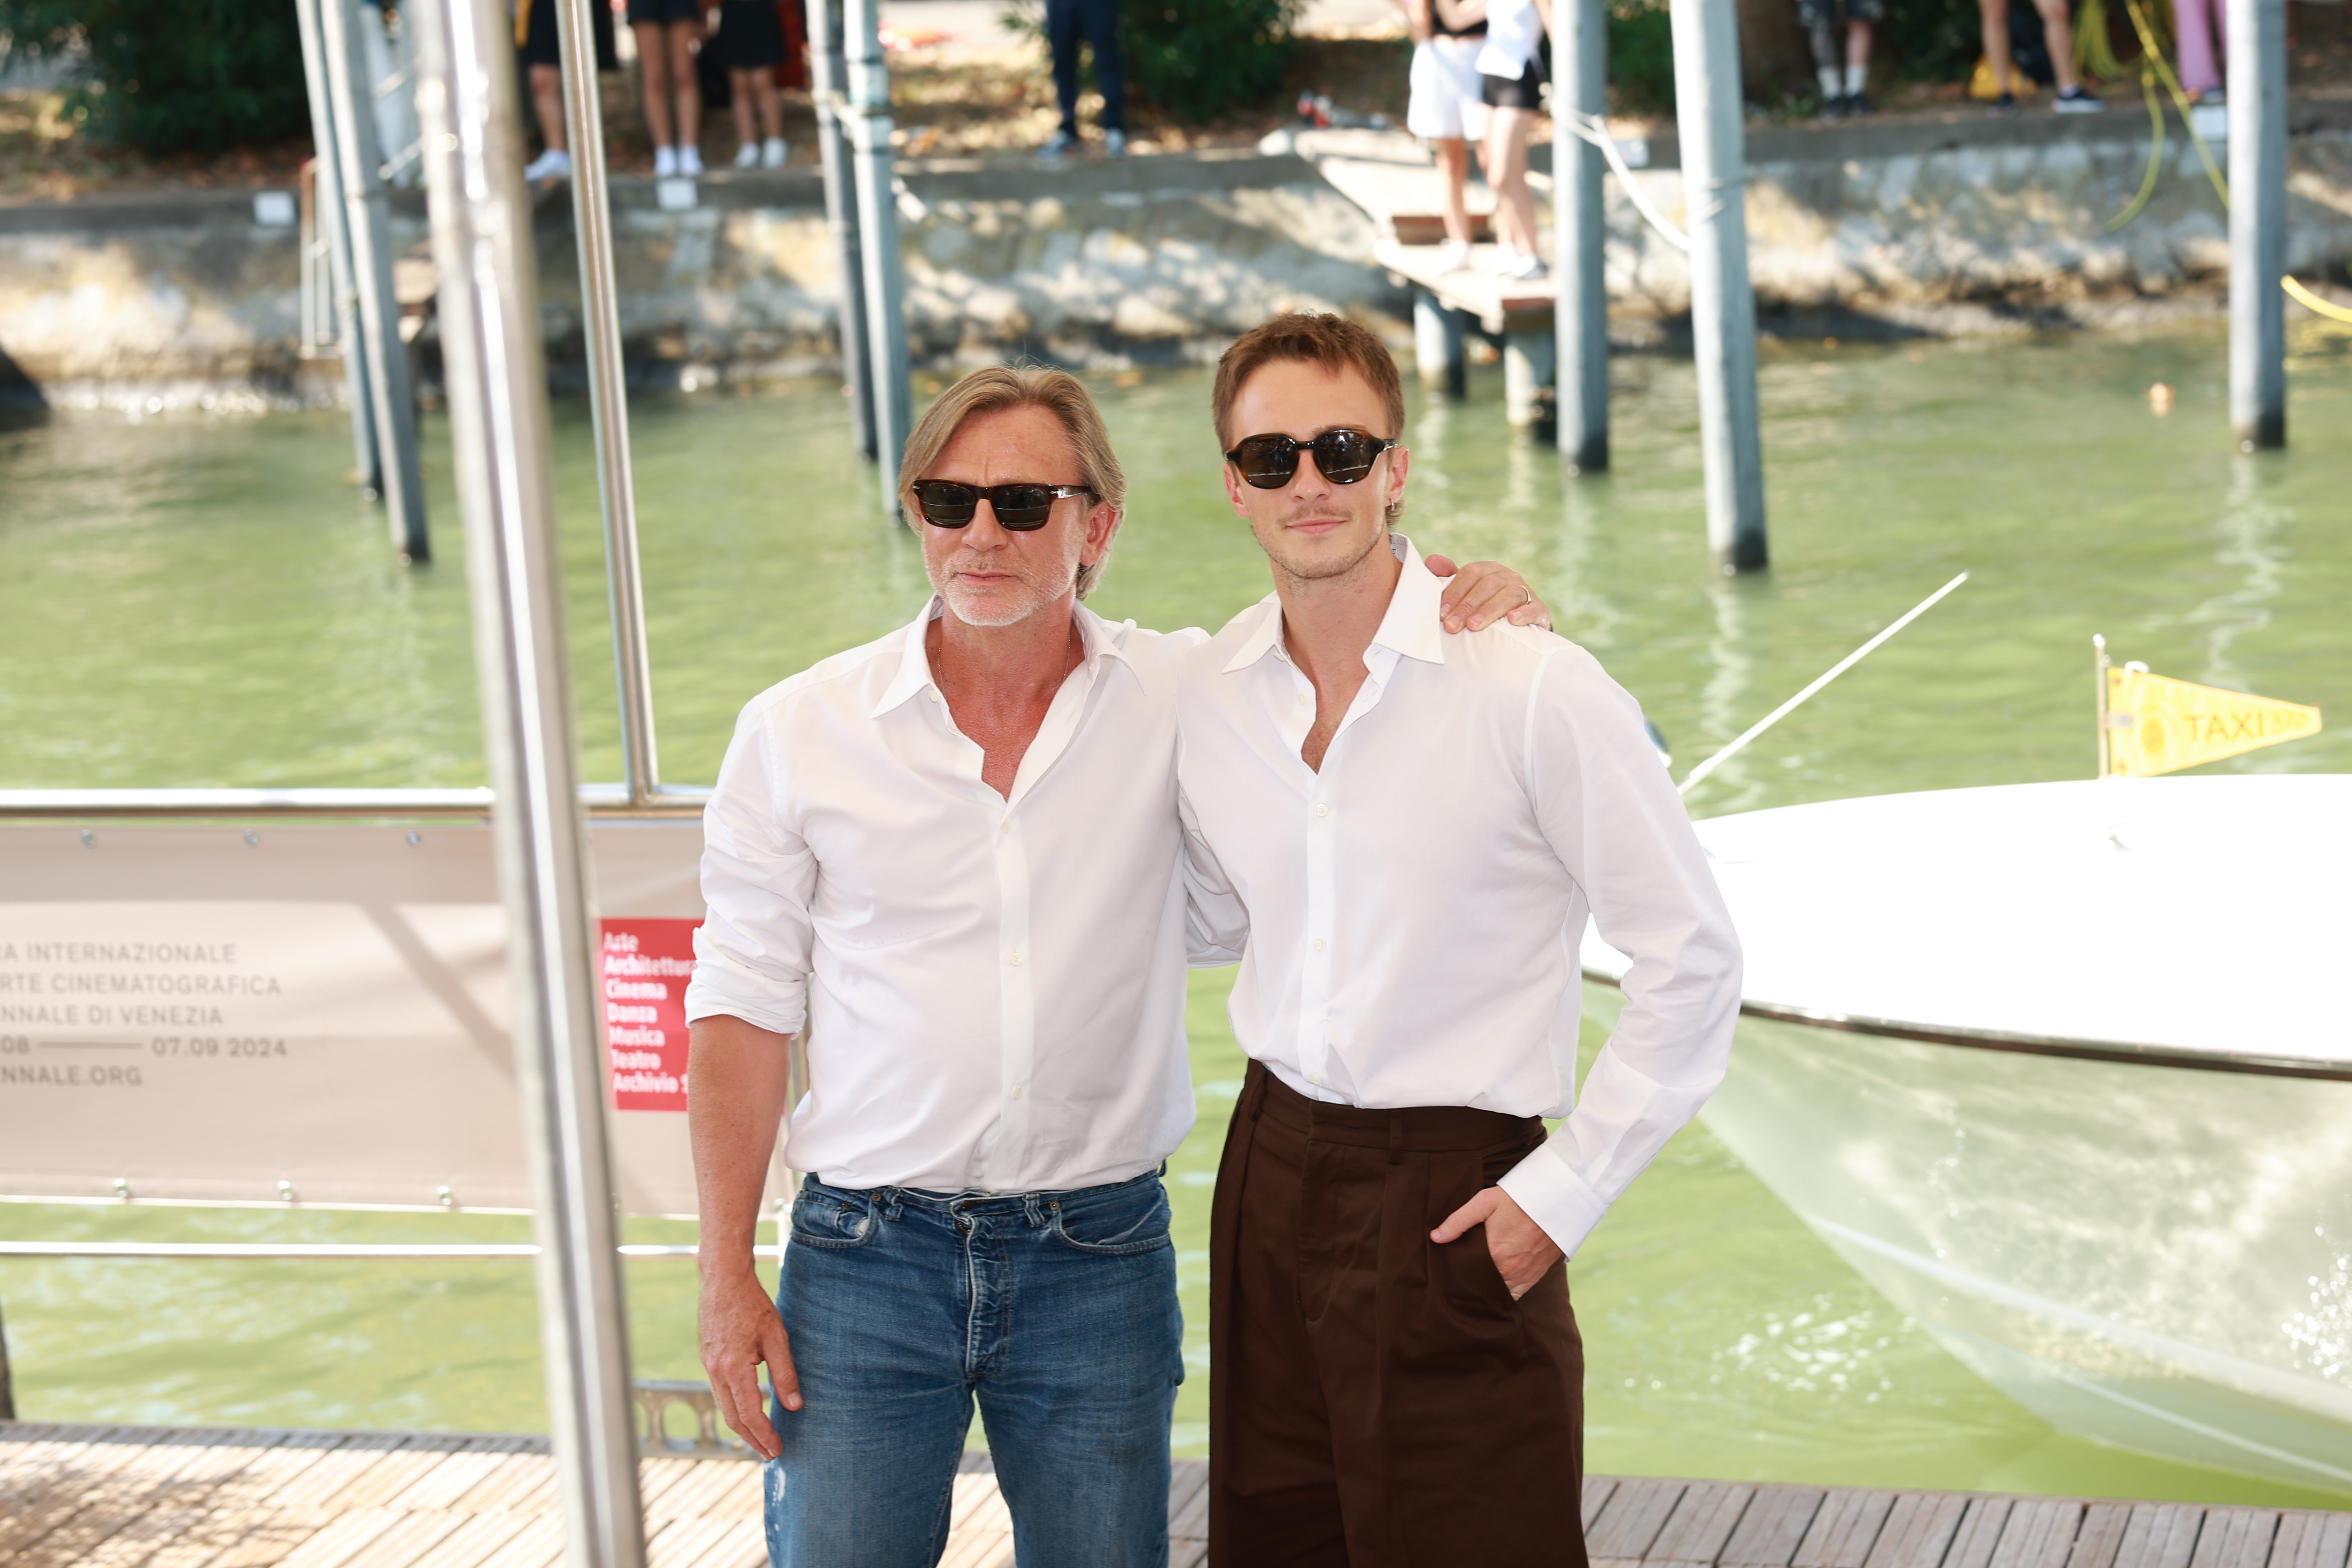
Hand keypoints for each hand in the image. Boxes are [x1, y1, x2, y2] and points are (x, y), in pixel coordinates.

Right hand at [699, 1264, 800, 1458]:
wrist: (723, 1280)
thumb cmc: (753, 1305)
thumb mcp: (776, 1337)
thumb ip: (785, 1373)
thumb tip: (795, 1406)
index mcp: (734, 1368)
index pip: (750, 1414)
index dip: (765, 1435)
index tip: (778, 1450)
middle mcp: (716, 1371)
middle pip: (734, 1418)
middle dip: (752, 1439)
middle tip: (770, 1455)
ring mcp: (708, 1365)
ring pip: (724, 1407)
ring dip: (742, 1427)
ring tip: (760, 1440)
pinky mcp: (707, 1359)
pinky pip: (719, 1392)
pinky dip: (733, 1408)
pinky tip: (746, 1411)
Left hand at [1424, 555, 1554, 633]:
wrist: (1520, 623)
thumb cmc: (1485, 605)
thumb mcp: (1466, 592)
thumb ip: (1448, 577)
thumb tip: (1431, 561)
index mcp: (1488, 569)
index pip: (1470, 573)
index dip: (1454, 592)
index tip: (1441, 613)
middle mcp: (1508, 576)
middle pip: (1487, 585)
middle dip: (1467, 606)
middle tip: (1451, 626)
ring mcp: (1525, 591)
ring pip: (1508, 595)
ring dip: (1489, 611)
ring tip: (1473, 626)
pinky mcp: (1540, 609)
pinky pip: (1534, 608)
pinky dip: (1524, 614)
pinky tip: (1512, 621)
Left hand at [1431, 1187, 1563, 1299]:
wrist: (1556, 1202)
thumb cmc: (1517, 1200)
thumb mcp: (1484, 1202)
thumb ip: (1458, 1221)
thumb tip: (1435, 1237)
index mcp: (1493, 1253)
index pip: (1466, 1273)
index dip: (1455, 1274)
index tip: (1447, 1273)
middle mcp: (1508, 1269)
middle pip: (1481, 1285)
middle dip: (1469, 1284)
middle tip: (1456, 1281)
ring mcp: (1522, 1276)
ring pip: (1497, 1293)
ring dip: (1486, 1291)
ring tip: (1473, 1287)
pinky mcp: (1533, 1277)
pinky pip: (1515, 1296)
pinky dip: (1504, 1296)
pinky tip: (1493, 1291)